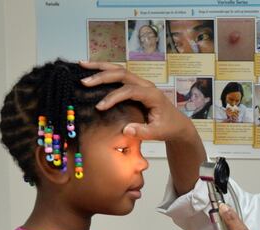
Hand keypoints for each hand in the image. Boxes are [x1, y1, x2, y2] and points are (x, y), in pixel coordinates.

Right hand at [78, 61, 194, 143]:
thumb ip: (143, 132)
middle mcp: (146, 85)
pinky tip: (91, 70)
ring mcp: (140, 83)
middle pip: (122, 74)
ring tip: (82, 65)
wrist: (177, 123)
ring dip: (101, 67)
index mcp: (152, 95)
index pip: (130, 91)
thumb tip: (126, 129)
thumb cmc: (168, 128)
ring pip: (119, 70)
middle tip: (85, 82)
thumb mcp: (158, 133)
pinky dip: (105, 71)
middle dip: (103, 76)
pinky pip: (119, 75)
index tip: (100, 107)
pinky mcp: (135, 85)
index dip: (114, 97)